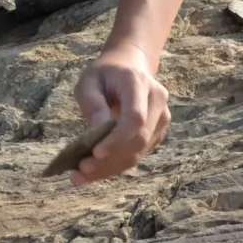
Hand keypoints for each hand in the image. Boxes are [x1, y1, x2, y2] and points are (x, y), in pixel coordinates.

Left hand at [66, 46, 169, 184]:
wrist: (130, 65)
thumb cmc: (105, 73)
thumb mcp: (89, 80)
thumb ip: (92, 102)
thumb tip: (97, 130)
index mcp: (139, 83)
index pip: (135, 117)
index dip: (117, 139)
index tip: (95, 153)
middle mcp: (157, 101)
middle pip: (138, 139)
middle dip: (109, 160)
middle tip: (80, 172)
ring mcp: (162, 118)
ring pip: (139, 151)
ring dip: (110, 168)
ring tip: (80, 177)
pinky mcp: (158, 132)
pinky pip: (138, 153)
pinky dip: (116, 165)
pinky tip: (93, 172)